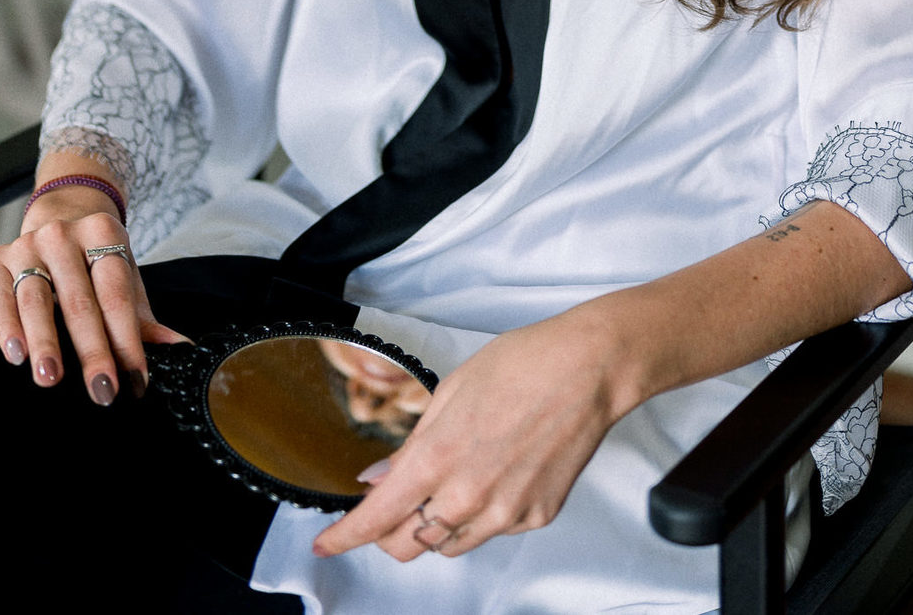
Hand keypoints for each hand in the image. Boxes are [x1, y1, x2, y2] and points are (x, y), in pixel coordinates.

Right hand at [0, 188, 187, 403]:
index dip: (127, 339)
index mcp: (103, 233)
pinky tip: (17, 355)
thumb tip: (179, 349)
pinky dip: (7, 326)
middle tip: (102, 390)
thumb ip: (144, 318)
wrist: (58, 219)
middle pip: (79, 300)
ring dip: (45, 341)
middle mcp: (63, 234)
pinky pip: (0, 297)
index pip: (117, 293)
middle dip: (91, 350)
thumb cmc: (95, 262)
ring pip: (36, 298)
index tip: (136, 380)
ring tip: (52, 378)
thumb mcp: (123, 279)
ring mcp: (27, 245)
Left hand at [312, 308, 618, 562]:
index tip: (326, 543)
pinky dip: (479, 515)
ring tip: (448, 482)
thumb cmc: (522, 366)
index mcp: (438, 459)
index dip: (344, 537)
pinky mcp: (535, 517)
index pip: (375, 519)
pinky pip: (491, 532)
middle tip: (387, 508)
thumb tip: (379, 478)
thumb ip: (411, 445)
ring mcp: (504, 513)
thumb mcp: (450, 392)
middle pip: (407, 546)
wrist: (587, 371)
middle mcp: (467, 497)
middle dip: (387, 533)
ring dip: (433, 526)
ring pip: (448, 546)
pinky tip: (491, 475)